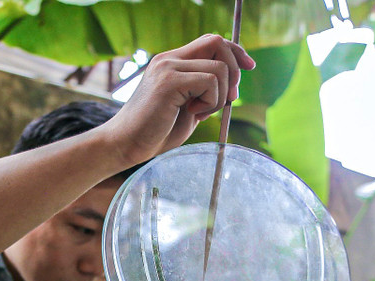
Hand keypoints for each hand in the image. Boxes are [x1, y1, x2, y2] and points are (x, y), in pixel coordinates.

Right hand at [103, 34, 254, 167]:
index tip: (249, 66)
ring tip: (199, 113)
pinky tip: (193, 114)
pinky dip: (211, 102)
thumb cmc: (155, 132)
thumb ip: (205, 93)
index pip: (211, 41)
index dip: (235, 51)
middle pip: (218, 43)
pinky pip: (210, 82)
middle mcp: (169, 59)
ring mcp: (168, 67)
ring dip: (220, 95)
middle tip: (227, 100)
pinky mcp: (169, 81)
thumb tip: (233, 86)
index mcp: (172, 62)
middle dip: (235, 71)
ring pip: (219, 68)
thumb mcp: (187, 108)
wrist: (125, 144)